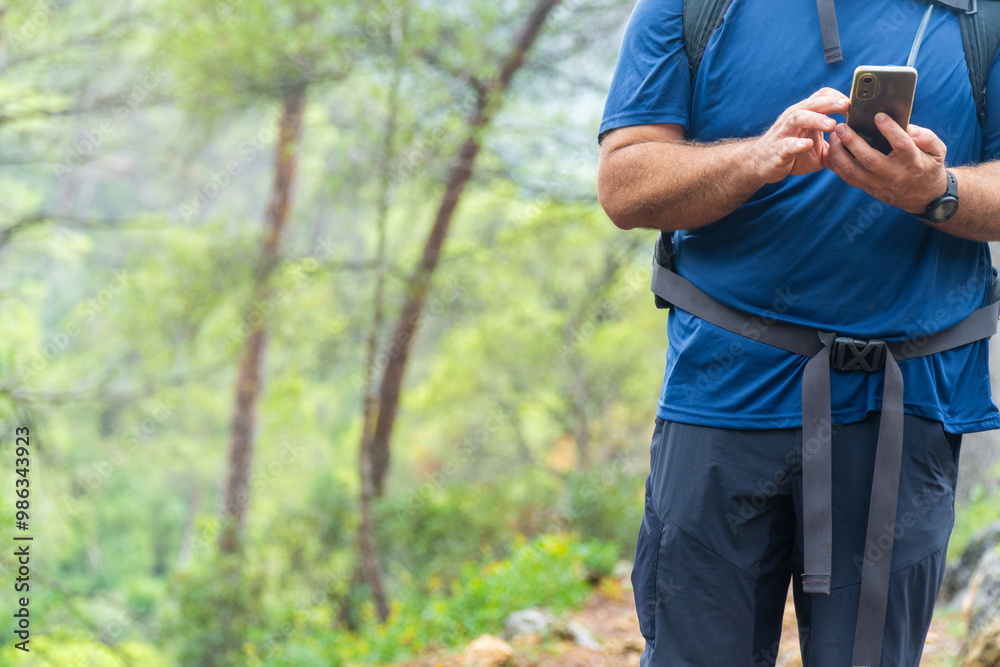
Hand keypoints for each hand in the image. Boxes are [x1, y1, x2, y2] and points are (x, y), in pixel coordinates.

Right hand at [751, 87, 849, 183]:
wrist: (760, 163)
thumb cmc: (790, 152)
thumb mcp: (816, 146)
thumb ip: (834, 144)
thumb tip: (859, 145)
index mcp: (804, 113)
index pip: (821, 96)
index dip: (837, 96)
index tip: (856, 102)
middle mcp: (793, 118)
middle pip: (812, 103)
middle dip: (830, 102)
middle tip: (848, 104)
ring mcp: (784, 133)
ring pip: (798, 117)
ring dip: (816, 119)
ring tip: (832, 124)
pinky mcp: (777, 151)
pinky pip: (787, 145)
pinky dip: (797, 144)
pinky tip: (807, 145)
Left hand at [824, 113, 948, 213]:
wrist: (925, 197)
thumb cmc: (928, 166)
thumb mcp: (938, 150)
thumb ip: (926, 137)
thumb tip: (908, 127)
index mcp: (913, 163)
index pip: (902, 145)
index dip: (890, 129)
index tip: (878, 116)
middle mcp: (894, 175)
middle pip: (869, 159)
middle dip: (852, 141)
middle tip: (841, 126)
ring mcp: (879, 184)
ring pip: (853, 171)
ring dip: (839, 154)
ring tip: (833, 137)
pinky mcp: (868, 189)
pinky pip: (848, 178)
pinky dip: (836, 165)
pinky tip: (831, 151)